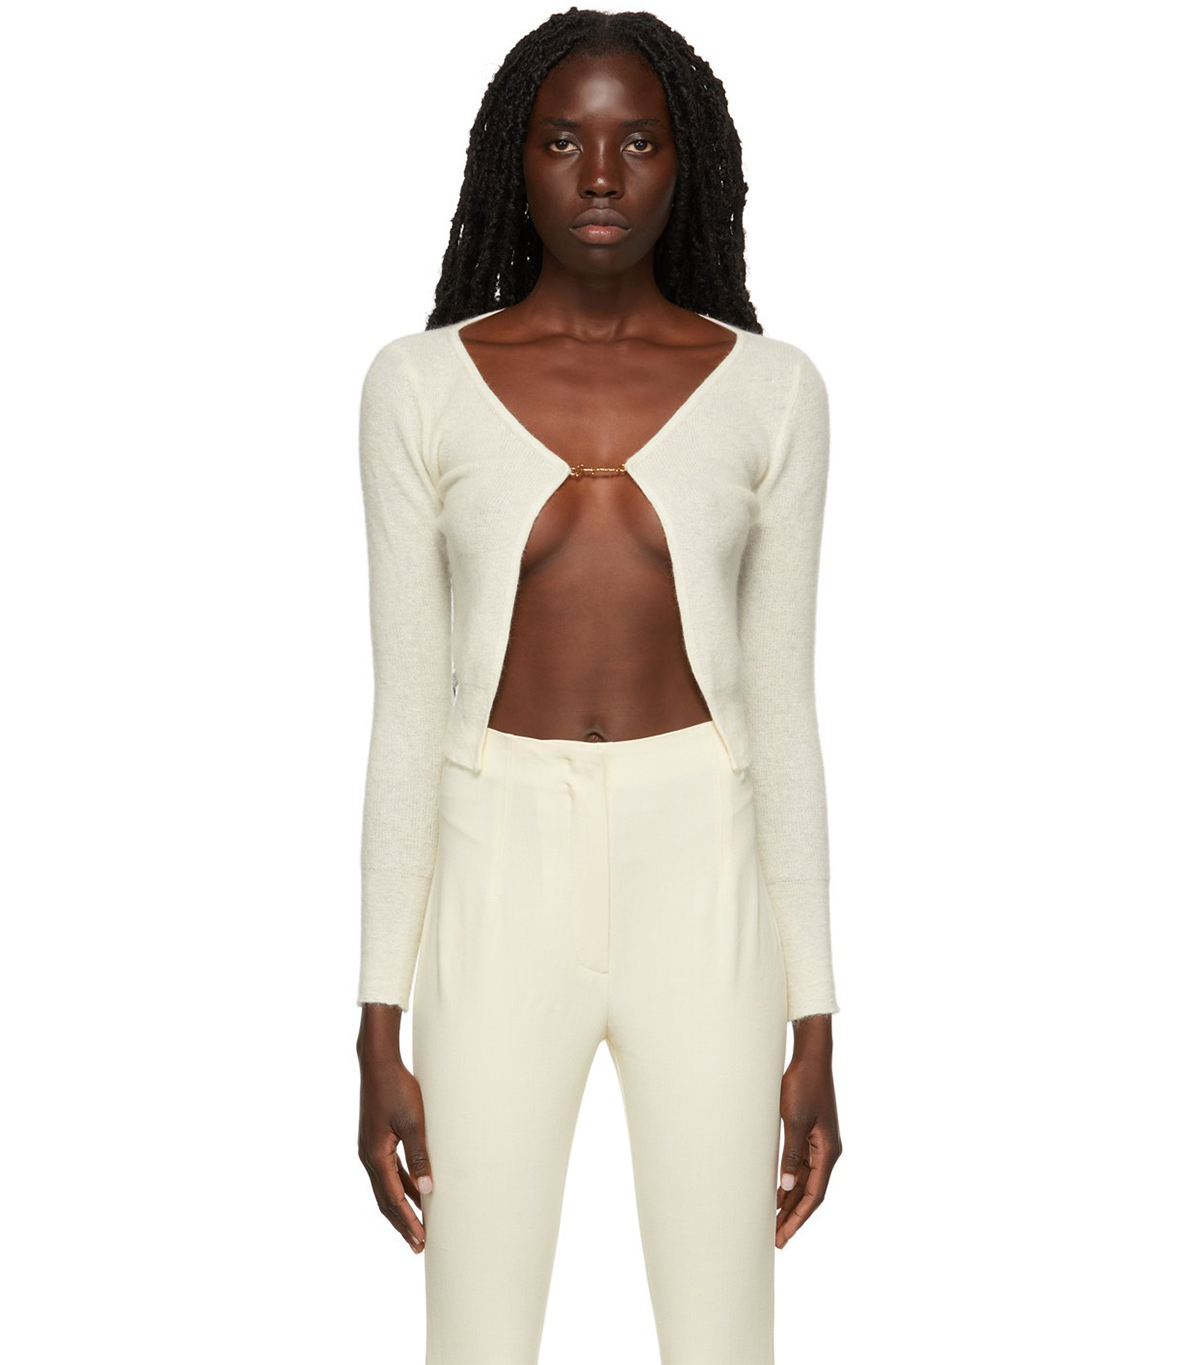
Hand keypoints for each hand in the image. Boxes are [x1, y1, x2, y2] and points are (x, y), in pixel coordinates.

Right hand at [357, 1044, 432, 1252]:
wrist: (377, 1063)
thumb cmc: (396, 1088)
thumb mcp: (412, 1121)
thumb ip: (419, 1154)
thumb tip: (427, 1188)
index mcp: (375, 1156)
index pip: (393, 1199)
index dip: (408, 1221)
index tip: (421, 1240)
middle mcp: (368, 1157)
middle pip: (385, 1200)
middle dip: (402, 1223)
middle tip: (419, 1244)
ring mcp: (369, 1149)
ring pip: (385, 1188)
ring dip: (401, 1207)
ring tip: (417, 1224)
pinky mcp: (374, 1141)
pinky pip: (387, 1172)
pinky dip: (400, 1186)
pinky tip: (414, 1190)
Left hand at [776, 1024, 841, 1248]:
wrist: (810, 1058)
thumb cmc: (804, 1085)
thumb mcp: (794, 1120)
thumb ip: (792, 1154)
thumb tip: (788, 1187)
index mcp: (829, 1152)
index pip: (815, 1195)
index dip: (799, 1218)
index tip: (783, 1236)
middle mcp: (827, 1152)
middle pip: (811, 1193)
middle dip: (793, 1216)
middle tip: (775, 1239)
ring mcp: (820, 1143)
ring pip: (806, 1182)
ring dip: (791, 1202)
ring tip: (773, 1222)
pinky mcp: (810, 1134)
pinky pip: (801, 1167)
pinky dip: (790, 1183)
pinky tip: (777, 1192)